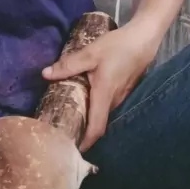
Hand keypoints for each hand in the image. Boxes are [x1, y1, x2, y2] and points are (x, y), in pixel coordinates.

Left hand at [42, 24, 156, 151]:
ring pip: (104, 113)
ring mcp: (122, 95)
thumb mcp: (90, 53)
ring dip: (89, 118)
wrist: (144, 37)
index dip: (85, 142)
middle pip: (99, 123)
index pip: (96, 128)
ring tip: (70, 117)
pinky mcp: (124, 88)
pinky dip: (96, 107)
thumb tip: (45, 74)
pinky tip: (86, 98)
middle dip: (83, 132)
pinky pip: (108, 104)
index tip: (71, 150)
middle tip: (63, 132)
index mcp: (104, 95)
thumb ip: (68, 64)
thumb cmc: (117, 46)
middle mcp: (114, 100)